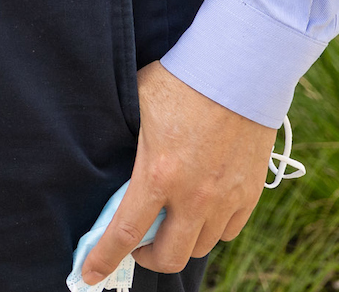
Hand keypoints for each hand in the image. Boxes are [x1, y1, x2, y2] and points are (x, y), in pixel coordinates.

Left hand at [79, 62, 275, 282]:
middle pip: (170, 257)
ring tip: (168, 222)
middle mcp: (195, 195)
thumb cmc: (178, 82)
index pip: (125, 234)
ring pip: (201, 246)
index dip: (103, 259)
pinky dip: (210, 230)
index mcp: (158, 174)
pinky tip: (198, 211)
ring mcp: (227, 197)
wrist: (237, 67)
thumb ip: (123, 145)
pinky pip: (228, 231)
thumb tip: (110, 169)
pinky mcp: (250, 193)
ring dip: (180, 241)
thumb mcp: (134, 107)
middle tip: (137, 244)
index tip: (88, 276)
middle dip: (147, 258)